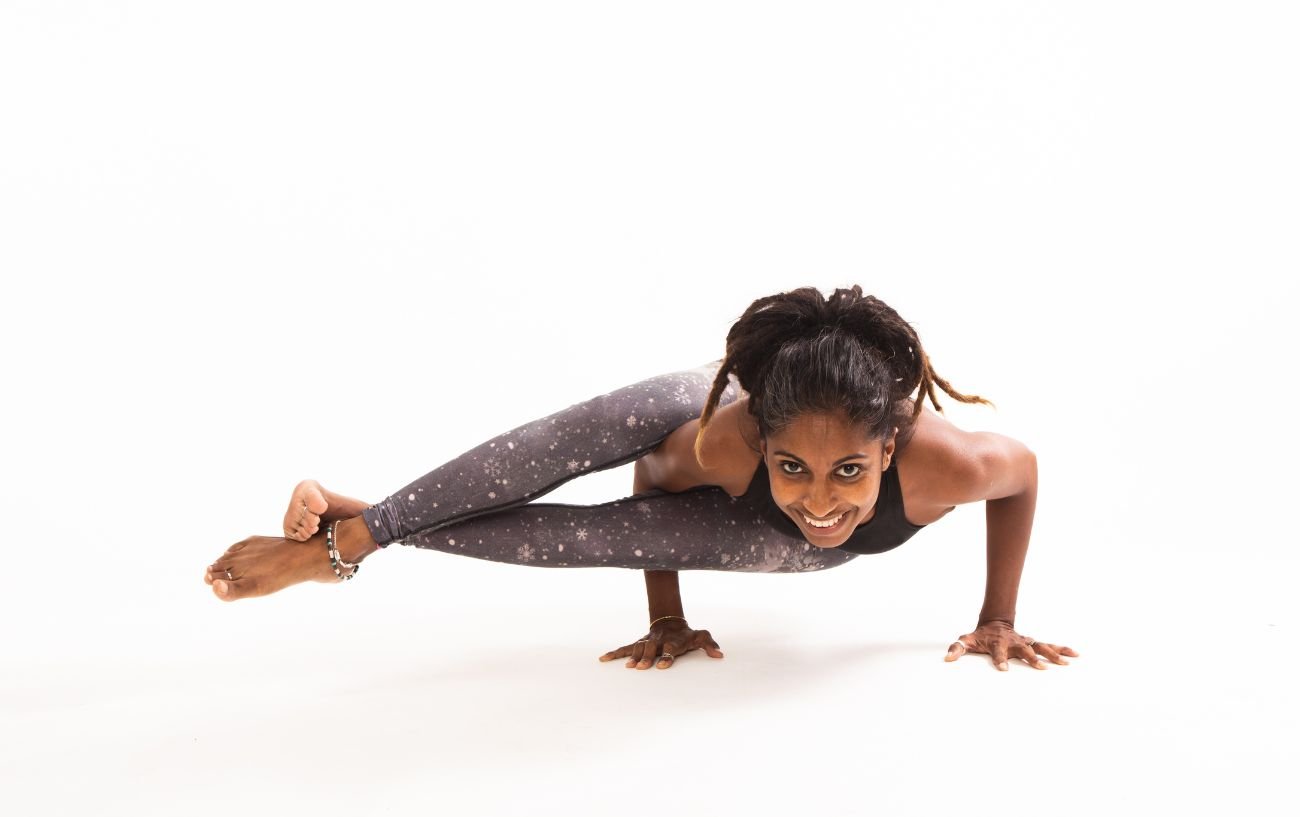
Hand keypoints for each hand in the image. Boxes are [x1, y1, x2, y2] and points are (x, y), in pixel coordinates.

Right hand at [598, 617, 723, 669]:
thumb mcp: (701, 637)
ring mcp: (647, 641)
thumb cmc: (687, 635)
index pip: (671, 649)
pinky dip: (614, 653)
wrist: (671, 622)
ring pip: (638, 647)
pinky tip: (603, 659)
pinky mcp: (638, 643)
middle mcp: (659, 641)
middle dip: (647, 657)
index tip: (662, 666)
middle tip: (643, 668)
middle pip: (652, 648)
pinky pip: (625, 648)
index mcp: (674, 641)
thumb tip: (720, 654)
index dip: (667, 656)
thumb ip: (710, 644)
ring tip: (629, 667)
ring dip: (633, 657)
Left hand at [944, 620, 1077, 671]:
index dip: (999, 660)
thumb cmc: (980, 636)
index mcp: (998, 644)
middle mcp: (1014, 642)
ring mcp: (1025, 642)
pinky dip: (1062, 648)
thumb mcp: (966, 641)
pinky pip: (1049, 646)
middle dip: (1031, 658)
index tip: (1003, 669)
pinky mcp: (1033, 643)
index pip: (997, 652)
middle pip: (1024, 650)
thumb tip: (947, 658)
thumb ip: (956, 649)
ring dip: (1053, 654)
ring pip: (1041, 647)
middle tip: (1040, 667)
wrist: (994, 622)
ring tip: (1067, 662)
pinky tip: (1075, 654)